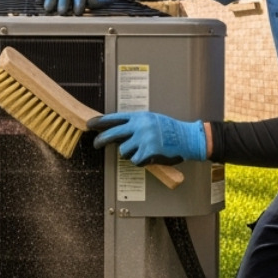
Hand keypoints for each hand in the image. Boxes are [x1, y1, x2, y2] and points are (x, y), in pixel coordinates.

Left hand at [89, 111, 206, 165]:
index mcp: (140, 117)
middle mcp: (140, 126)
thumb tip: (116, 134)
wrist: (187, 138)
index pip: (115, 118)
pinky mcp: (148, 151)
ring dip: (131, 153)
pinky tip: (151, 155)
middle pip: (113, 134)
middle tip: (96, 144)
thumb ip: (135, 124)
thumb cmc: (170, 130)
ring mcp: (143, 139)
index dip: (101, 122)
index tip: (90, 124)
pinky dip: (141, 161)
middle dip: (102, 140)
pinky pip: (136, 160)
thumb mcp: (151, 120)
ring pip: (124, 151)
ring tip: (144, 150)